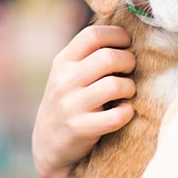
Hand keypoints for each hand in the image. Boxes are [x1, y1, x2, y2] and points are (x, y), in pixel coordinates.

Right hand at [32, 26, 135, 177]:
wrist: (48, 145)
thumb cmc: (70, 100)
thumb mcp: (69, 74)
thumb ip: (90, 54)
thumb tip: (128, 31)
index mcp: (63, 62)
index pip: (93, 34)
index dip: (117, 35)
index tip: (127, 44)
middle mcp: (64, 81)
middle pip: (108, 57)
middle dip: (129, 61)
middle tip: (129, 70)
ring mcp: (70, 106)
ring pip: (115, 85)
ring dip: (130, 88)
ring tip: (127, 92)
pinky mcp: (80, 129)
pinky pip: (117, 116)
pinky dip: (127, 112)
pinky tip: (124, 111)